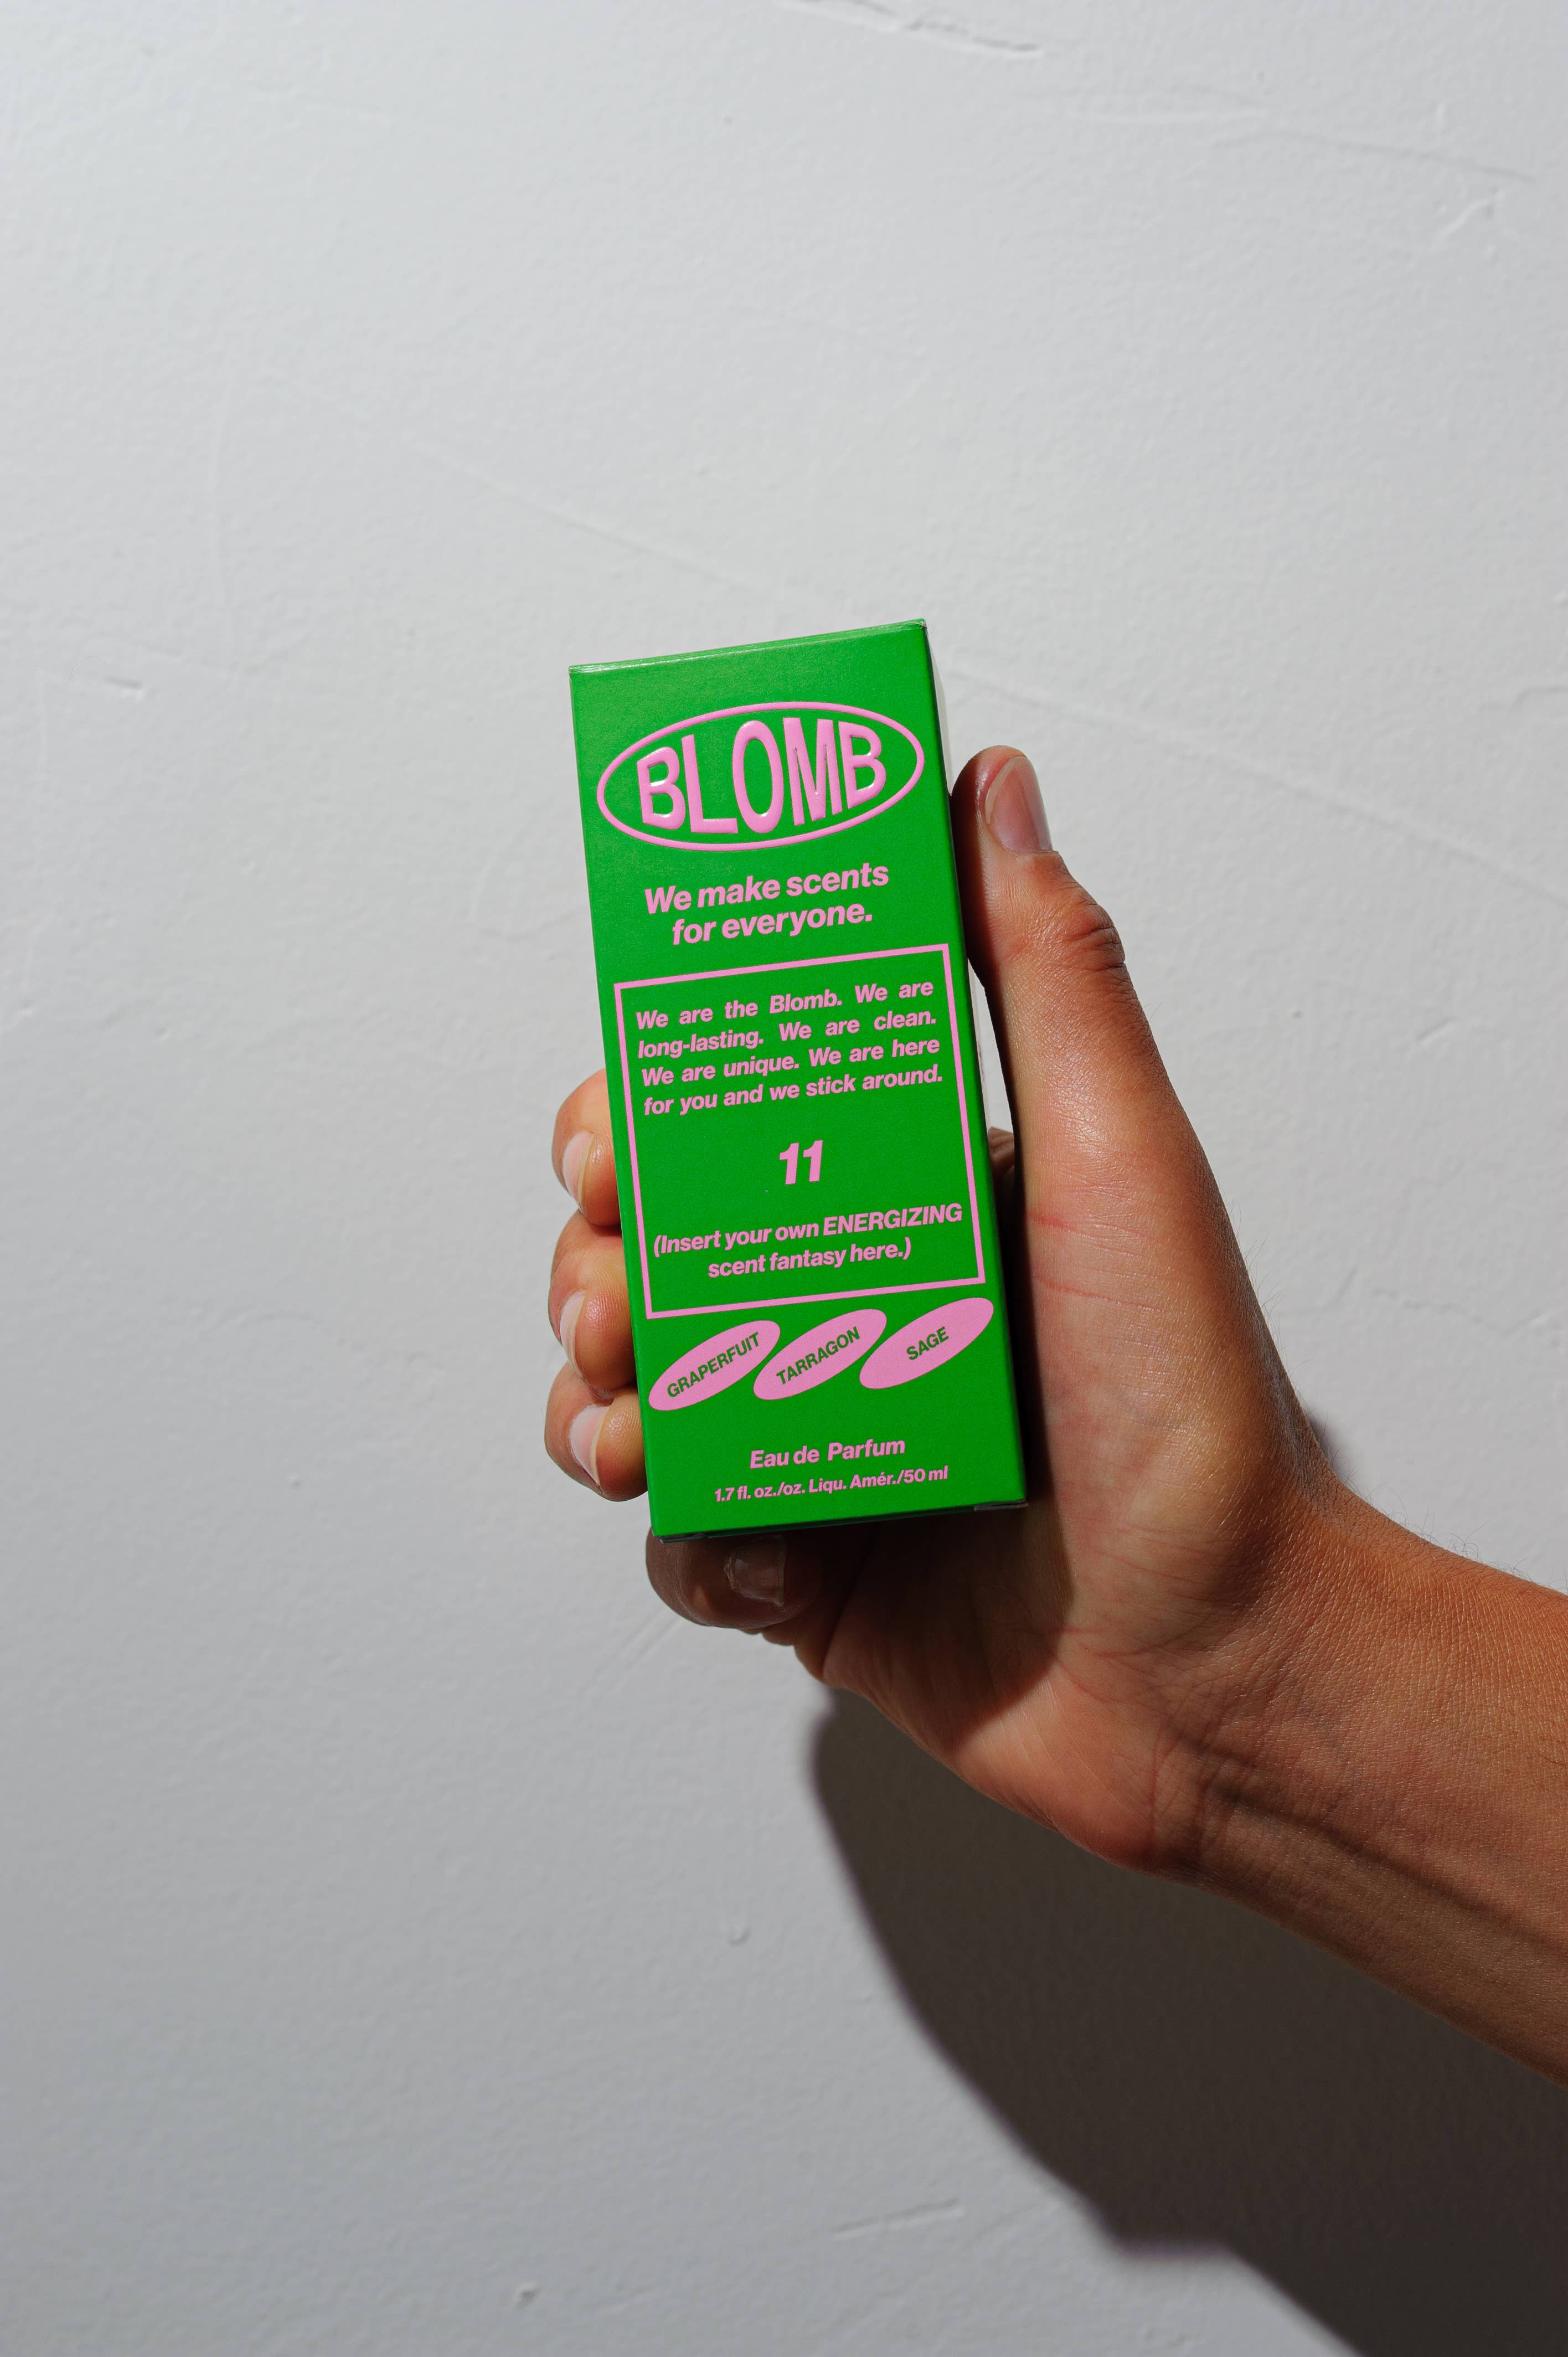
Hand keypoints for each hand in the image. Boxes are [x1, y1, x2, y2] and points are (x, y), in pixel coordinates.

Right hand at [548, 746, 1353, 1873]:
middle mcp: (860, 1310)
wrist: (1222, 1669)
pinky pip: (689, 1544)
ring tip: (633, 1425)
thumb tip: (987, 780)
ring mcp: (830, 1442)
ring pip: (642, 1396)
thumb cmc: (1188, 1411)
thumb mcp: (1116, 1153)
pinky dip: (685, 1540)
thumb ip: (1043, 964)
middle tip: (613, 1293)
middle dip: (594, 1266)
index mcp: (913, 1203)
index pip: (727, 1127)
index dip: (635, 1121)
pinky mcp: (816, 1571)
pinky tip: (736, 1541)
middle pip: (654, 1256)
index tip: (607, 1140)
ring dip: (596, 1401)